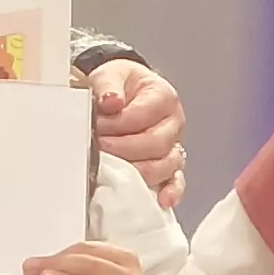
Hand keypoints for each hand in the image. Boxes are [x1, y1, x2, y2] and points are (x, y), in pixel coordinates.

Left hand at [92, 61, 188, 207]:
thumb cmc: (119, 86)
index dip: (118, 123)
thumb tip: (111, 101)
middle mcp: (173, 122)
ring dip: (138, 170)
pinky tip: (161, 199)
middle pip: (156, 143)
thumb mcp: (110, 75)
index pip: (144, 114)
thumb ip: (107, 85)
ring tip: (113, 168)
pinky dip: (171, 191)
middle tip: (99, 147)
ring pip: (165, 165)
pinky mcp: (171, 166)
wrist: (122, 94)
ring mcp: (174, 146)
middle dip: (123, 148)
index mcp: (163, 96)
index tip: (97, 126)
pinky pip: (176, 181)